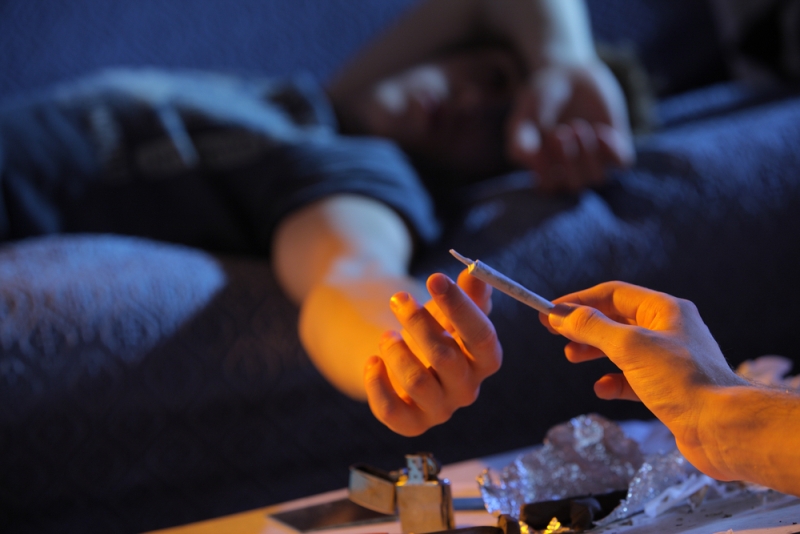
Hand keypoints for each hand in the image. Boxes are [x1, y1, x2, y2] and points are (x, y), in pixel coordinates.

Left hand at [364, 270, 501, 435]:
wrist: (407, 362)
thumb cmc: (436, 332)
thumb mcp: (450, 311)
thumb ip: (466, 293)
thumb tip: (474, 271)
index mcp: (485, 360)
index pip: (482, 337)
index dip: (460, 307)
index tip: (434, 278)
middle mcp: (467, 388)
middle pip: (446, 358)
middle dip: (419, 323)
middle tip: (399, 298)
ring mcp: (440, 409)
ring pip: (417, 381)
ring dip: (396, 351)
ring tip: (386, 334)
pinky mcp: (412, 423)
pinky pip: (392, 411)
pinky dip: (377, 384)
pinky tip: (372, 361)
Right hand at [507, 61, 634, 192]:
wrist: (568, 72)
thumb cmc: (540, 99)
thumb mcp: (523, 118)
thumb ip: (520, 142)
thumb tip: (533, 165)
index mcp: (546, 169)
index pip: (548, 189)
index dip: (546, 173)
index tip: (539, 147)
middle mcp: (571, 170)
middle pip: (574, 186)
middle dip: (567, 160)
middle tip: (560, 132)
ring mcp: (596, 159)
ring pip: (598, 178)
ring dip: (588, 154)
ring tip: (577, 127)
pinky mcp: (617, 145)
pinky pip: (622, 162)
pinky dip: (611, 148)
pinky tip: (599, 130)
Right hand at [539, 281, 746, 478]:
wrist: (722, 427)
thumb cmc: (681, 380)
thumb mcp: (629, 346)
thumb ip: (591, 328)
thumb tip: (560, 314)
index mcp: (665, 310)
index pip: (613, 294)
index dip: (579, 300)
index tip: (550, 310)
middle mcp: (669, 330)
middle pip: (616, 320)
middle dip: (584, 326)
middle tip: (555, 333)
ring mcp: (670, 361)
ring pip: (622, 349)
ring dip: (594, 352)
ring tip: (572, 357)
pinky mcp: (669, 389)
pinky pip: (633, 379)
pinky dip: (613, 382)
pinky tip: (602, 389)